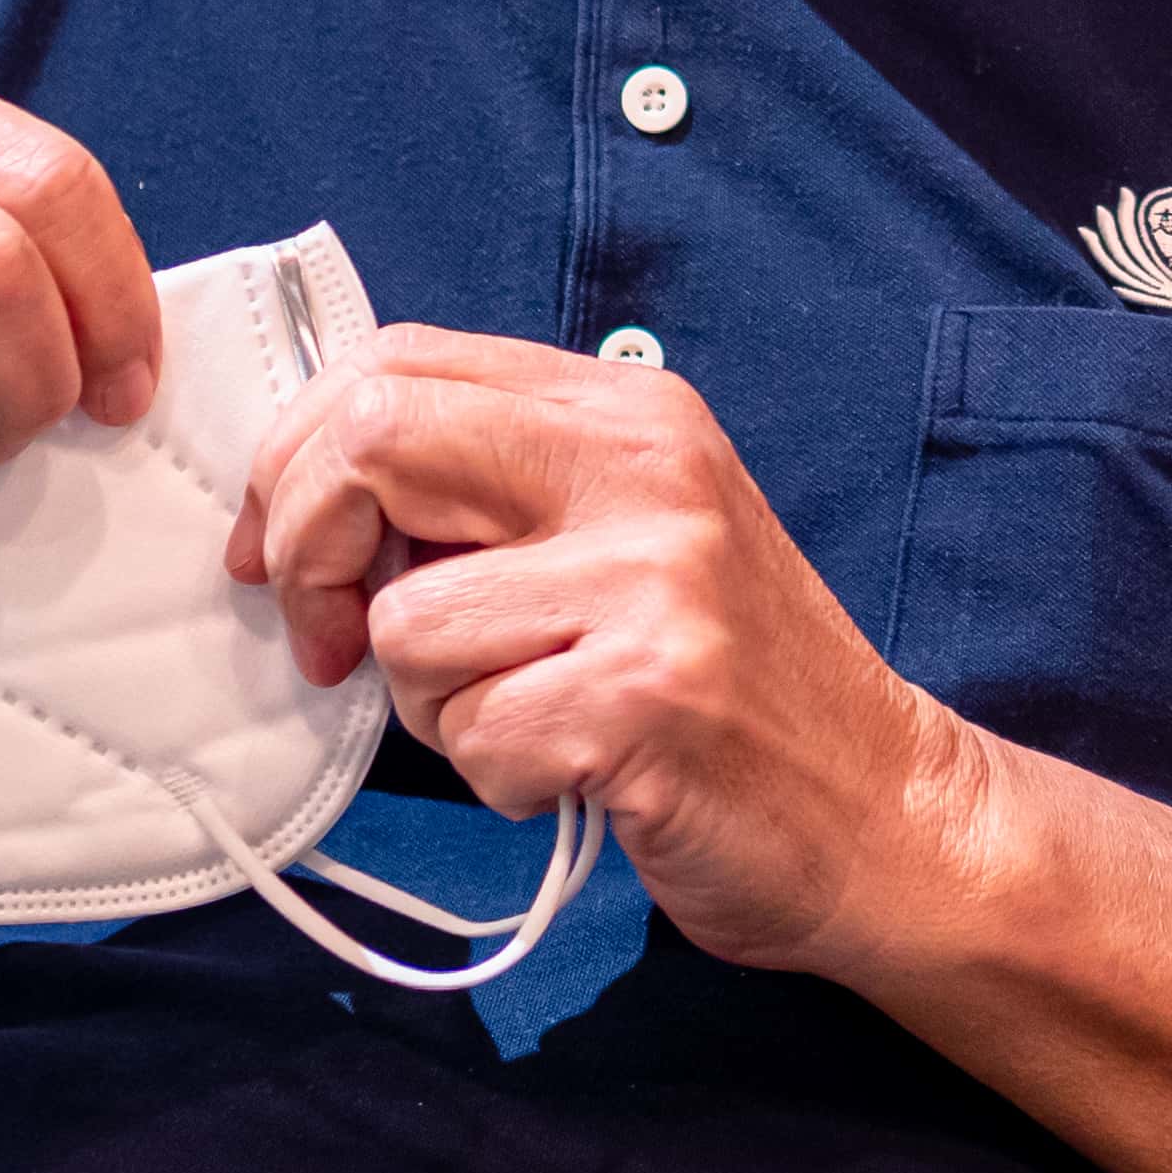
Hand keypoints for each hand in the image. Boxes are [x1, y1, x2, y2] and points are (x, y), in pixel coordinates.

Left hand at [229, 327, 983, 980]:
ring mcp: (656, 578)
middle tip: (332, 641)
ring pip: (405, 625)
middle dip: (311, 553)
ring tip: (533, 716)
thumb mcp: (627, 532)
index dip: (300, 460)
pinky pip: (473, 738)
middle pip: (375, 440)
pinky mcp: (650, 696)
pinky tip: (578, 772)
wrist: (883, 810)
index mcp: (626, 408)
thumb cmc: (727, 684)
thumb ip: (498, 488)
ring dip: (434, 705)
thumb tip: (308, 491)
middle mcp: (645, 466)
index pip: (397, 362)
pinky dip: (499, 781)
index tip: (287, 551)